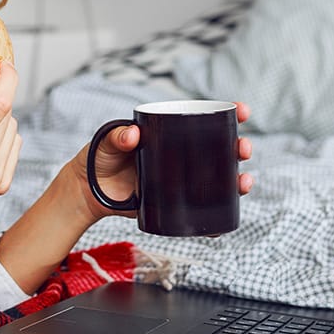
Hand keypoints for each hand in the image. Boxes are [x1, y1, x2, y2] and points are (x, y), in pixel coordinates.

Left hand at [68, 102, 253, 222]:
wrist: (88, 192)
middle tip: (243, 149)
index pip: (205, 119)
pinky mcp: (176, 203)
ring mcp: (181, 179)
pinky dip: (216, 216)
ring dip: (238, 180)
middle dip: (239, 147)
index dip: (229, 114)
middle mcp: (181, 154)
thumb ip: (116, 136)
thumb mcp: (106, 142)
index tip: (243, 111)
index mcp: (170, 133)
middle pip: (220, 149)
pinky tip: (224, 223)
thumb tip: (133, 135)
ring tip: (244, 183)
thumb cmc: (98, 159)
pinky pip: (202, 209)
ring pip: (218, 179)